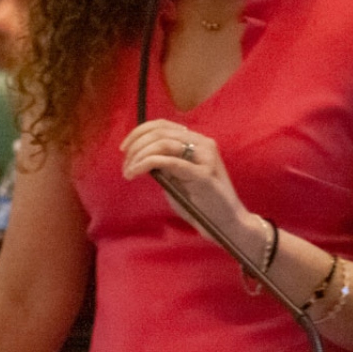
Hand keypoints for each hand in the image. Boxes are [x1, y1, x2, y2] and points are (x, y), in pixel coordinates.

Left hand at [120, 120, 253, 241]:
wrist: (228, 225)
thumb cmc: (202, 206)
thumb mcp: (179, 180)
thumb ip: (165, 165)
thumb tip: (141, 155)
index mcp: (198, 142)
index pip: (164, 126)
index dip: (140, 132)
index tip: (124, 148)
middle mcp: (203, 144)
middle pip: (160, 132)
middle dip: (136, 145)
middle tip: (124, 164)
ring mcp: (205, 157)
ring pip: (162, 144)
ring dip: (139, 155)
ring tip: (128, 171)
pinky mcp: (203, 174)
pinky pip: (169, 161)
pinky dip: (146, 163)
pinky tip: (135, 173)